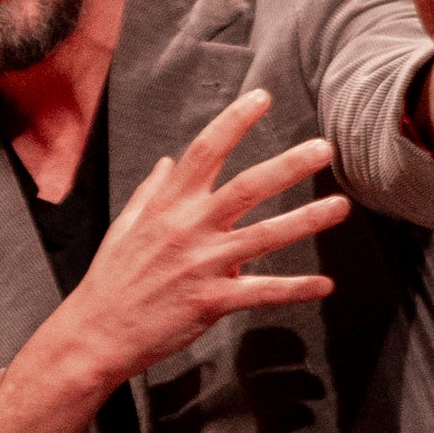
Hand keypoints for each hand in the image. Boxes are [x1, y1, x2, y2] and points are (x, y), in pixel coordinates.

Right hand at [0, 89, 346, 432]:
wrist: (93, 334)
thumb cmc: (109, 281)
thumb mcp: (124, 227)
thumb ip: (150, 192)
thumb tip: (169, 162)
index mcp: (166, 206)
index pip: (205, 152)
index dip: (234, 121)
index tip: (262, 98)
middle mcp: (187, 229)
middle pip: (248, 188)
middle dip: (289, 166)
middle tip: (324, 148)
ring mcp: (200, 265)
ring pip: (264, 237)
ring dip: (306, 220)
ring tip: (340, 206)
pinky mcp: (210, 301)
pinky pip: (262, 291)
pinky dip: (296, 289)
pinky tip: (325, 285)